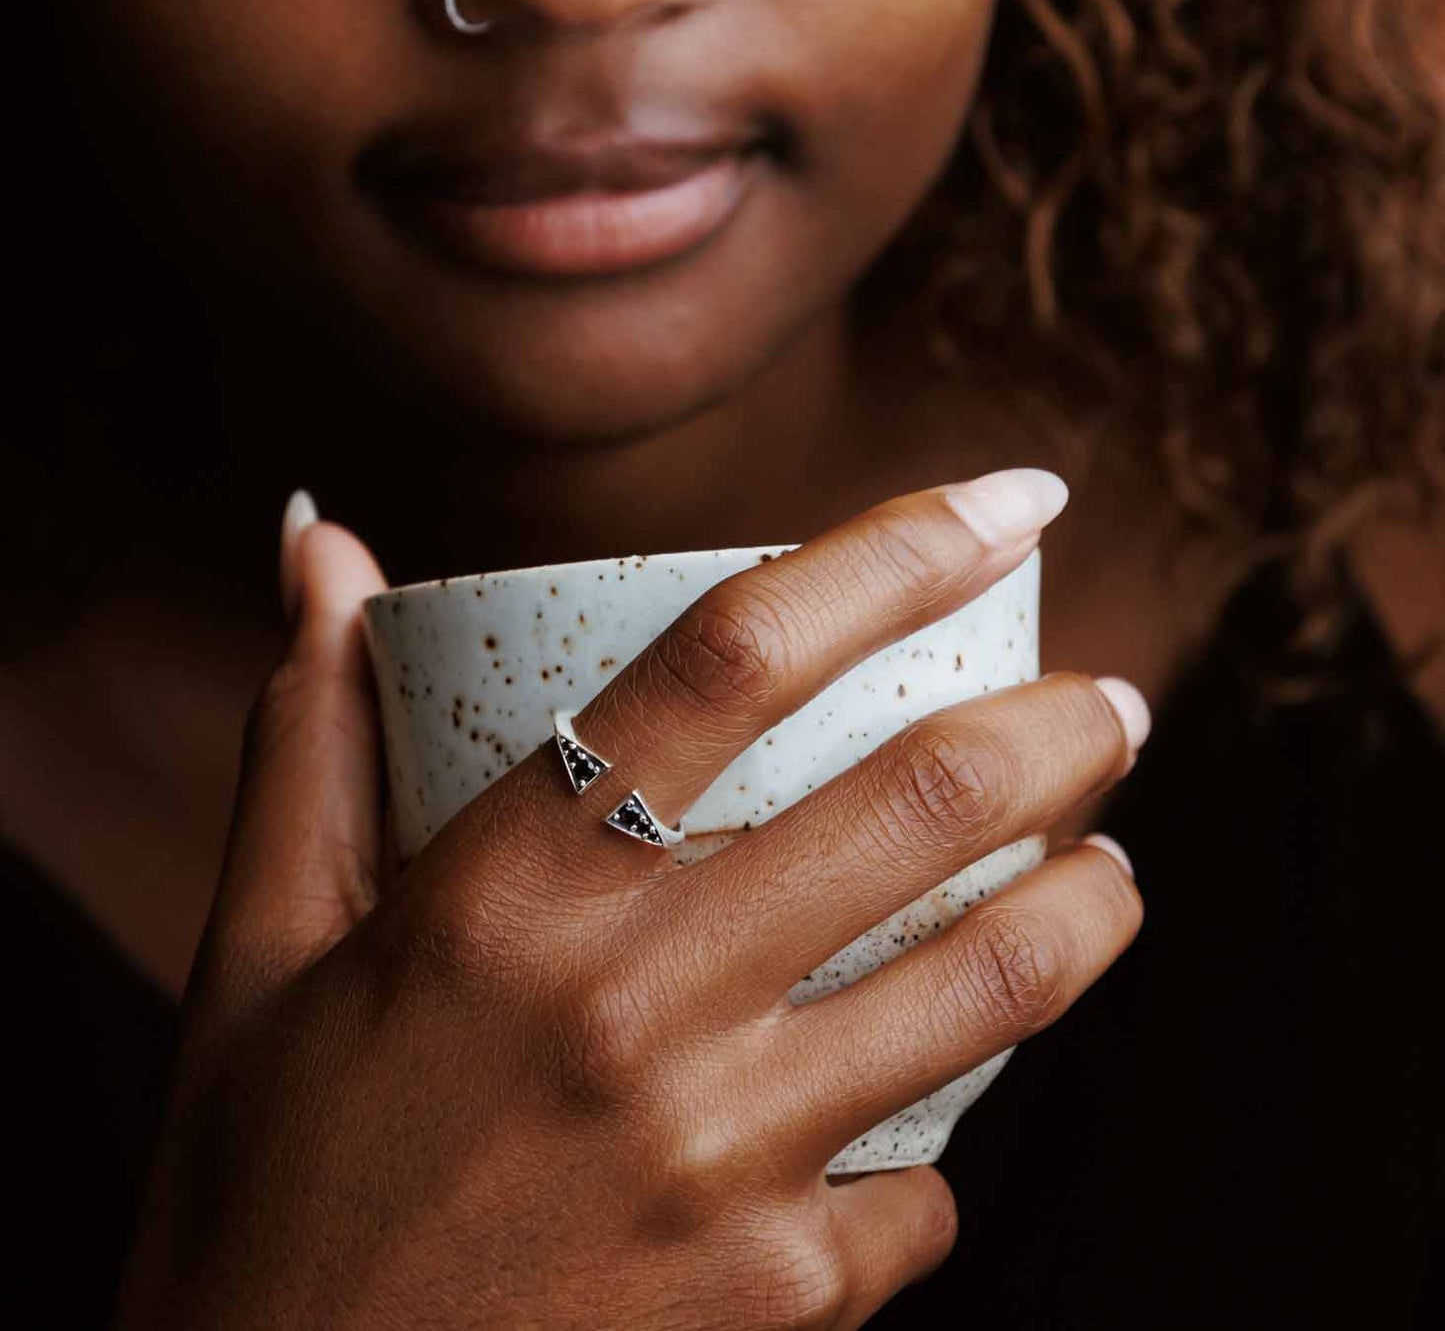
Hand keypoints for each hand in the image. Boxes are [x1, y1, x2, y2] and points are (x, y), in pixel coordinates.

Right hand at [116, 472, 1145, 1329]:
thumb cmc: (270, 1181)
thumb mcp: (259, 949)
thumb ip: (306, 734)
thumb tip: (317, 549)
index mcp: (501, 891)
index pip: (736, 657)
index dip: (899, 551)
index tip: (1012, 502)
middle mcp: (629, 1006)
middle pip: (917, 802)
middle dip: (1060, 728)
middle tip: (1110, 704)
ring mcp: (715, 1157)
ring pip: (987, 983)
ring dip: (1090, 908)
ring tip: (1111, 870)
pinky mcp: (770, 1295)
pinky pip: (921, 1193)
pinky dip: (937, 1143)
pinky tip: (924, 1126)